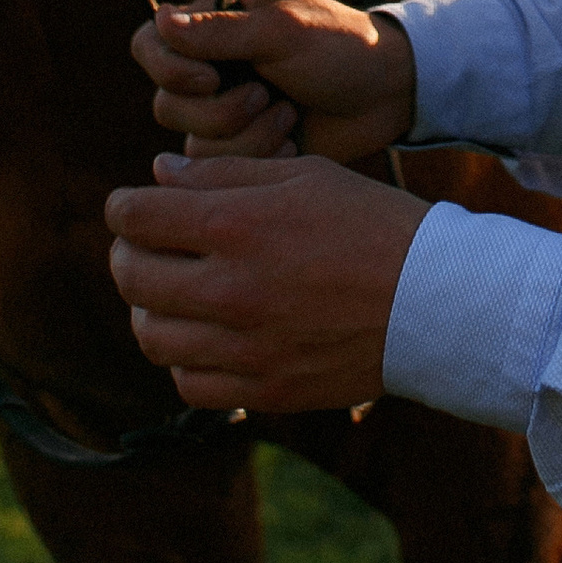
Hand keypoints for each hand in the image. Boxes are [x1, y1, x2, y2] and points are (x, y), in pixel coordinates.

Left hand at [106, 153, 428, 411]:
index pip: (135, 217)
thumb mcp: (305, 176)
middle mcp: (229, 290)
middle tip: (146, 248)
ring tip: (174, 294)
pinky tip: (207, 336)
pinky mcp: (265, 389)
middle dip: (128, 255)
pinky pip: (189, 383)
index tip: (134, 208)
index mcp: (236, 226)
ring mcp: (244, 347)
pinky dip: (186, 360)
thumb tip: (157, 176)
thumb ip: (225, 174)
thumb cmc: (374, 224)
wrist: (437, 299)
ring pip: (151, 336)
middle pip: (131, 277)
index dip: (124, 207)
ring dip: (151, 310)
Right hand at [129, 0, 417, 167]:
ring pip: (192, 145)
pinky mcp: (243, 150)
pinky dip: (260, 156)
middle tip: (267, 94)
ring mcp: (223, 113)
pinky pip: (221, 171)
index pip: (148, 44)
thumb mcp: (284, 30)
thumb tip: (161, 18)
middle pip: (166, 105)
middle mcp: (208, 70)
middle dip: (221, 110)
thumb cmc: (340, 47)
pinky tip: (291, 141)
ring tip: (288, 114)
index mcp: (213, 27)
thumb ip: (221, 31)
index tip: (213, 75)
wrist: (386, 93)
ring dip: (246, 135)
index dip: (169, 68)